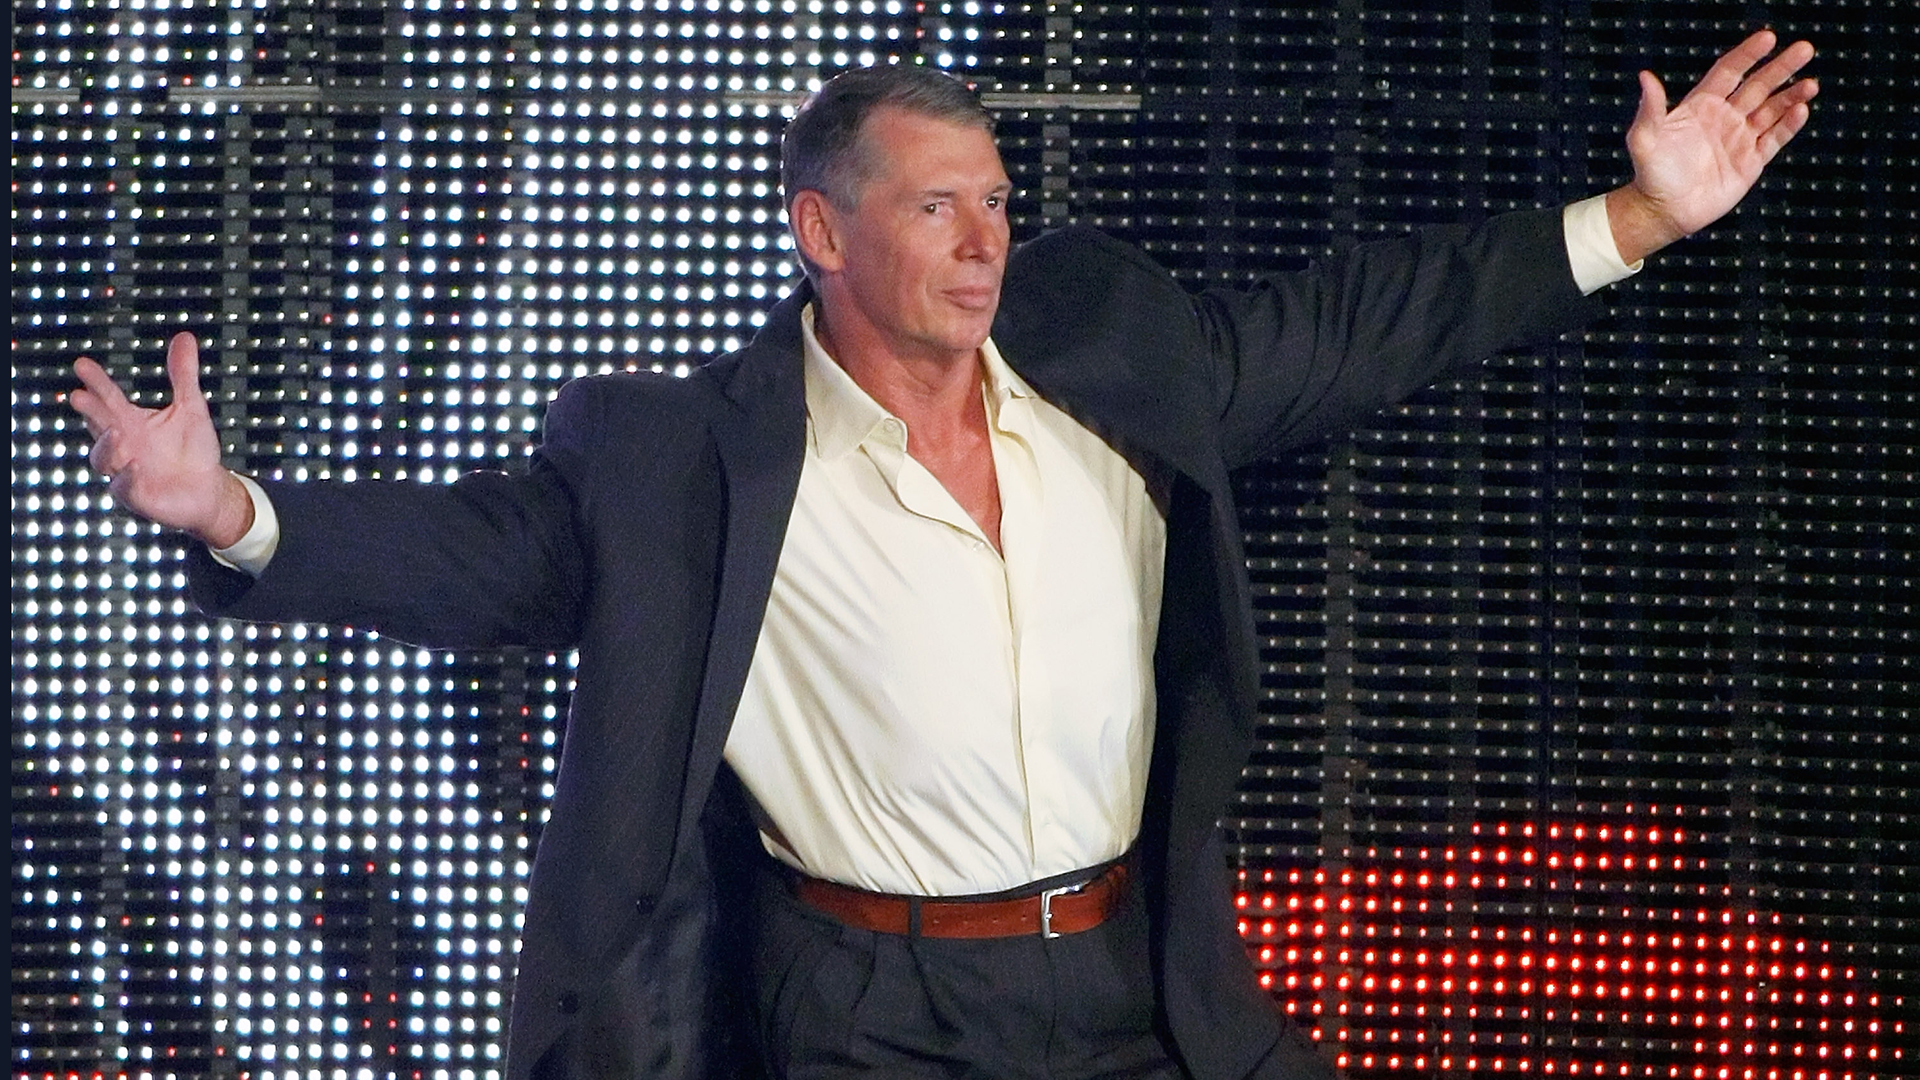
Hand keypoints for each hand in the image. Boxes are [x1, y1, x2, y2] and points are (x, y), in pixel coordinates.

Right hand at [68, 332, 255, 548]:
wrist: (209, 489)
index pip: (107, 398)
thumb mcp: (191, 407)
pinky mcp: (137, 495)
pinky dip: (125, 477)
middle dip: (88, 411)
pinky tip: (134, 465)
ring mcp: (125, 470)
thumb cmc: (194, 449)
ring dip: (105, 445)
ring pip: (102, 458)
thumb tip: (184, 336)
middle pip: (98, 425)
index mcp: (130, 421)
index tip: (82, 364)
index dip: (95, 382)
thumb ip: (183, 375)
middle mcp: (122, 444)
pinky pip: (124, 487)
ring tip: (116, 431)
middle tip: (77, 395)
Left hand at [1607, 30, 1817, 263]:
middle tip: (1805, 49)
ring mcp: (1740, 138)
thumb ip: (1650, 109)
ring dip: (1792, 95)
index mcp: (1701, 105)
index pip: (1729, 71)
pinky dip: (1788, 125)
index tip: (1768, 37)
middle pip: (1758, 85)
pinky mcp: (1751, 162)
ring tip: (1811, 84)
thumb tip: (1645, 77)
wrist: (1663, 212)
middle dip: (1781, 68)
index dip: (1748, 54)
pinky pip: (1774, 139)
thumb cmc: (1650, 174)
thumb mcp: (1644, 139)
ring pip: (1772, 110)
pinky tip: (1801, 110)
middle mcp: (1724, 117)